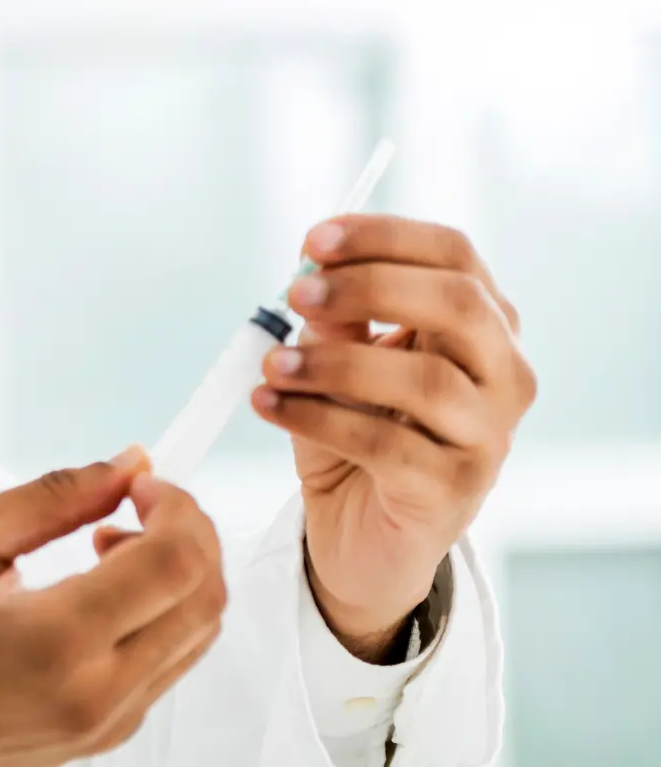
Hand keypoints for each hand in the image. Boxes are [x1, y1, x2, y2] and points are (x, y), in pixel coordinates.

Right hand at [0, 457, 225, 766]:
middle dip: (190, 531)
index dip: (175, 506)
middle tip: (138, 505)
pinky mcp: (113, 731)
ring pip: (200, 631)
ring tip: (111, 548)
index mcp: (57, 637)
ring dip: (179, 572)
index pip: (173, 563)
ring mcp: (112, 719)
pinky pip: (173, 660)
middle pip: (205, 596)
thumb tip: (126, 465)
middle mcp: (98, 688)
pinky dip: (163, 611)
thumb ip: (50, 497)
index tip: (141, 484)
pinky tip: (105, 592)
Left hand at [251, 214, 534, 659]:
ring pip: (423, 380)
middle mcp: (503, 375)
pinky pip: (383, 445)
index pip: (454, 255)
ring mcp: (488, 436)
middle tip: (293, 294)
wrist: (364, 535)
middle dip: (369, 287)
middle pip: (458, 304)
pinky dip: (316, 418)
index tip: (312, 242)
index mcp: (483, 325)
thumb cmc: (357, 431)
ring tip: (271, 364)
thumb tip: (312, 279)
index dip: (383, 238)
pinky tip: (269, 404)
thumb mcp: (338, 364)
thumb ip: (337, 322)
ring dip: (333, 363)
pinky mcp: (454, 490)